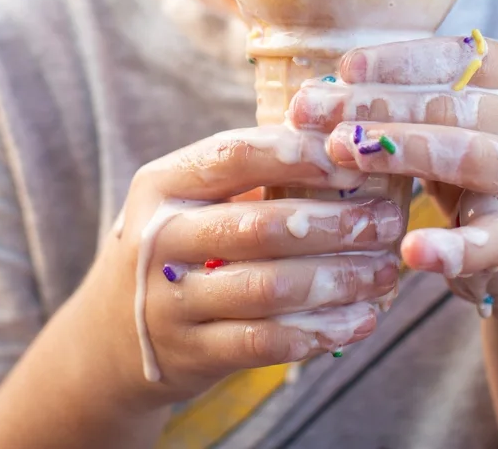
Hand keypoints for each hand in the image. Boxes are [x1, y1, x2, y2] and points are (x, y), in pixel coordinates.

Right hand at [80, 124, 404, 408]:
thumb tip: (344, 142)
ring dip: (339, 280)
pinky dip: (320, 331)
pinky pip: (266, 342)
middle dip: (335, 223)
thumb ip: (250, 173)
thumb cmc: (177, 246)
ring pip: (270, 289)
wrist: (109, 336)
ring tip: (385, 272)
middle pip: (261, 226)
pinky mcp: (191, 354)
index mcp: (163, 184)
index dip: (301, 155)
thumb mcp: (190, 200)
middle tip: (388, 221)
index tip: (357, 162)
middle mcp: (160, 239)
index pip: (236, 155)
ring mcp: (171, 301)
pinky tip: (358, 319)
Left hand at [286, 32, 497, 317]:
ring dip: (402, 151)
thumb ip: (405, 101)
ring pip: (470, 155)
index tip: (344, 68)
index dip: (398, 60)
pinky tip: (411, 250)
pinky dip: (451, 248)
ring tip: (344, 153)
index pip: (457, 57)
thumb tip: (321, 90)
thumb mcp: (449, 124)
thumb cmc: (472, 170)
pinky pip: (489, 241)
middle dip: (378, 105)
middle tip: (312, 112)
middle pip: (452, 104)